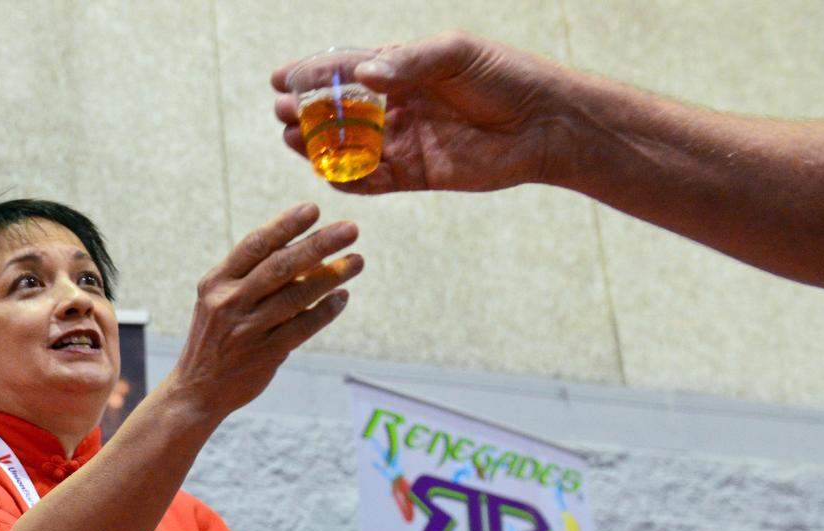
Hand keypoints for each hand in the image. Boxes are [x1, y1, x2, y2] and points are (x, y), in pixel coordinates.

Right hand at [171, 203, 361, 420]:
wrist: (197, 389)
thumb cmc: (218, 335)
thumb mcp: (224, 299)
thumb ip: (259, 276)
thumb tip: (312, 251)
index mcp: (217, 281)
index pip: (255, 245)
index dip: (285, 225)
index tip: (313, 208)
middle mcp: (229, 302)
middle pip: (280, 266)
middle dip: (318, 244)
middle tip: (351, 229)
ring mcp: (247, 329)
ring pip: (296, 296)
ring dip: (331, 276)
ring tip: (358, 260)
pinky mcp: (265, 354)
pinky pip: (302, 328)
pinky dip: (325, 311)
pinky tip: (343, 296)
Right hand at [272, 31, 574, 193]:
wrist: (546, 123)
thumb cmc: (506, 77)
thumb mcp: (457, 55)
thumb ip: (410, 63)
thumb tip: (364, 72)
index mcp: (403, 68)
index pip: (346, 69)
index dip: (311, 74)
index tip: (278, 78)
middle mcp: (398, 105)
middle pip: (339, 111)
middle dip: (307, 113)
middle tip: (280, 115)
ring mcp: (406, 141)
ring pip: (350, 147)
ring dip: (320, 147)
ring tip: (293, 143)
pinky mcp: (418, 174)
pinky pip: (375, 181)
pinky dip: (350, 181)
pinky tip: (329, 177)